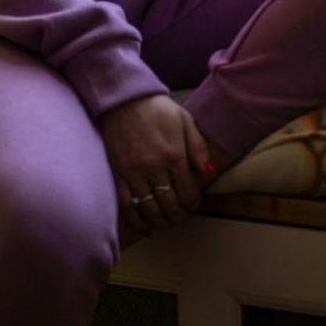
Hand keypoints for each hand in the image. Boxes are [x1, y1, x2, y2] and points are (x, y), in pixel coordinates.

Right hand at [97, 94, 213, 237]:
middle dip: (178, 217)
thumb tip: (209, 173)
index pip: (188, 193)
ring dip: (160, 223)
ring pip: (149, 210)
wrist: (122, 98)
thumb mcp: (184, 120)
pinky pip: (126, 206)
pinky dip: (136, 222)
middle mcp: (154, 168)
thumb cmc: (156, 109)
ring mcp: (133, 173)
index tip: (193, 204)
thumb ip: (198, 147)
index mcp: (173, 155)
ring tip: (166, 223)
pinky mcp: (116, 175)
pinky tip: (145, 227)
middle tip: (180, 217)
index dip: (194, 204)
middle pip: (170, 206)